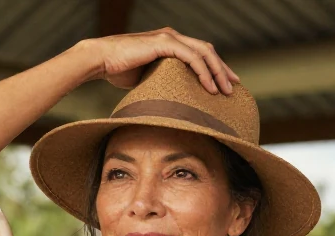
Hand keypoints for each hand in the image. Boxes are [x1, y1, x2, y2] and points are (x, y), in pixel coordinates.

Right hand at [80, 28, 239, 94]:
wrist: (100, 60)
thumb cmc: (118, 70)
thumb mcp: (147, 76)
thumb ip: (162, 80)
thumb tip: (172, 99)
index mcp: (170, 42)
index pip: (200, 52)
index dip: (214, 67)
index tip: (225, 83)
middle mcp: (172, 36)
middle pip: (207, 50)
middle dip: (222, 69)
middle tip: (234, 86)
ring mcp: (169, 37)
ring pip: (204, 52)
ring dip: (217, 72)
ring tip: (225, 90)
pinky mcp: (164, 43)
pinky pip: (192, 57)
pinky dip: (203, 72)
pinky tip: (209, 87)